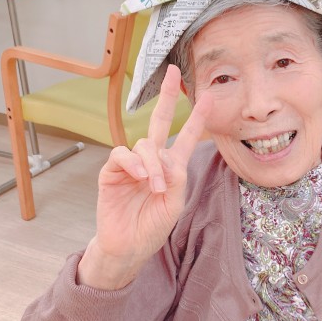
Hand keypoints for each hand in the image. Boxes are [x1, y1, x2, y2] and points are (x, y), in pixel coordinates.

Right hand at [78, 65, 210, 288]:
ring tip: (154, 187)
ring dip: (152, 164)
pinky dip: (133, 163)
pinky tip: (139, 177)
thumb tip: (164, 156)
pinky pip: (122, 155)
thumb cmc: (152, 227)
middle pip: (159, 121)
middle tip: (172, 73)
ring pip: (144, 145)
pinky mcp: (112, 172)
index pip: (185, 137)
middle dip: (167, 97)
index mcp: (171, 168)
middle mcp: (152, 161)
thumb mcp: (174, 204)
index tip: (209, 96)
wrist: (128, 247)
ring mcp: (131, 165)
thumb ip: (175, 178)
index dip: (197, 118)